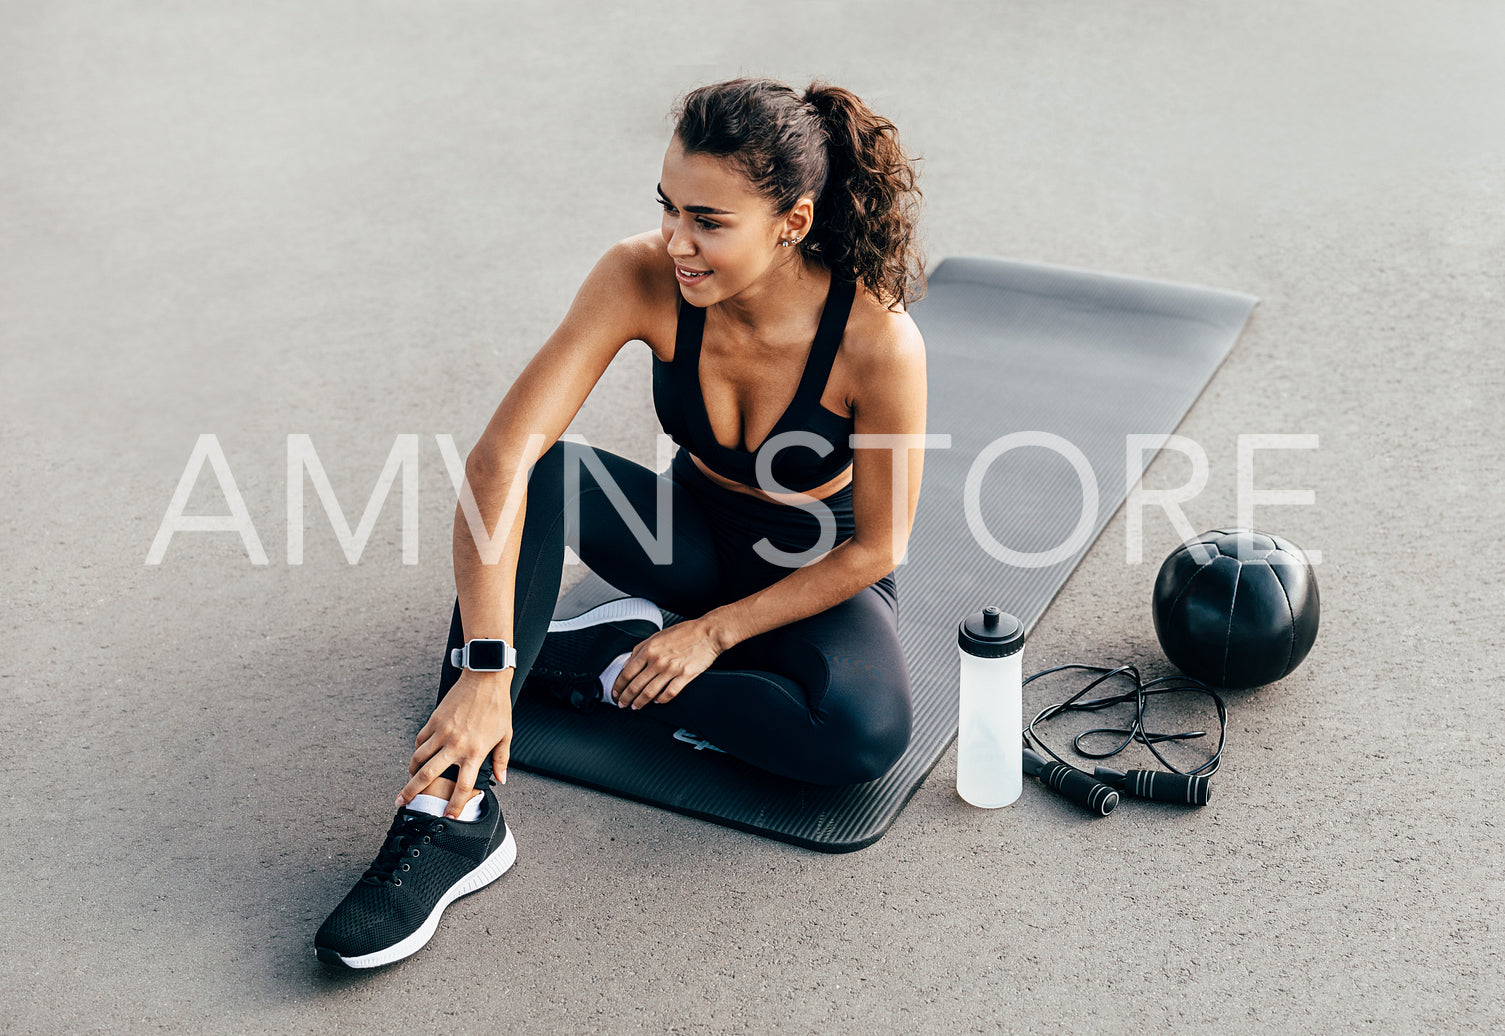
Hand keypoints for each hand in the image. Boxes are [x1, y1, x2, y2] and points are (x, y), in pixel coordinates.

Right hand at [399, 668, 512, 817]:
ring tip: (406, 782)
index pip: (462, 787)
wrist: (486, 679)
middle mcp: (455, 745)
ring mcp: (442, 732)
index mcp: (474, 752)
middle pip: (428, 775)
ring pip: (418, 758)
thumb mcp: (505, 736)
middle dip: (412, 792)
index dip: (454, 806)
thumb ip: (501, 760)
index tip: (448, 817)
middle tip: (401, 802)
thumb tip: (501, 778)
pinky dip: (417, 751)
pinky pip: (420, 741)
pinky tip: (417, 757)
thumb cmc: (497, 707)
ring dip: (410, 772)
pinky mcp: (434, 720)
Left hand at [612, 619, 723, 709]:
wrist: (708, 633)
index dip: (619, 685)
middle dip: (626, 697)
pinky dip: (661, 699)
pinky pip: (669, 693)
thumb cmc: (685, 632)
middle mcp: (658, 660)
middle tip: (622, 703)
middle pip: (636, 685)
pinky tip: (657, 701)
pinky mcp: (685, 676)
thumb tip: (628, 663)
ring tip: (636, 706)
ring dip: (640, 702)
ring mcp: (671, 669)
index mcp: (649, 649)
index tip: (616, 692)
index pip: (627, 672)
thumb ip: (640, 649)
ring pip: (650, 692)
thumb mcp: (657, 636)